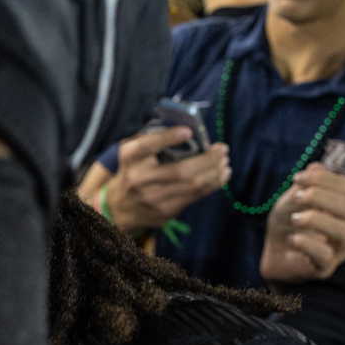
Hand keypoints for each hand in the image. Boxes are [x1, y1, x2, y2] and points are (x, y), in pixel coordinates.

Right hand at [94, 128, 229, 229]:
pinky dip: (212, 184)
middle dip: (207, 159)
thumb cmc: (133, 170)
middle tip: (222, 149)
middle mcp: (139, 180)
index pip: (146, 147)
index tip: (188, 131)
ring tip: (225, 162)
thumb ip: (153, 139)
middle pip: (179, 171)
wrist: (120, 207)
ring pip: (192, 186)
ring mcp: (153, 199)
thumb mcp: (133, 151)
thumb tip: (190, 131)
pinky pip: (195, 197)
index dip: (167, 138)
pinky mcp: (166, 212)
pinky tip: (221, 175)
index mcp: (130, 159)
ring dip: (214, 172)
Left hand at [259, 163, 344, 283]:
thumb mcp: (293, 198)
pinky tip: (292, 239)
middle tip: (297, 197)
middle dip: (321, 196)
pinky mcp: (327, 267)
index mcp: (342, 206)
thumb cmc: (289, 222)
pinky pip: (326, 255)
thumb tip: (316, 166)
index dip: (324, 178)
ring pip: (344, 230)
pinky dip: (307, 243)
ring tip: (294, 218)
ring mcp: (340, 248)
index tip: (297, 178)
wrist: (275, 252)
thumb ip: (306, 184)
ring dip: (316, 219)